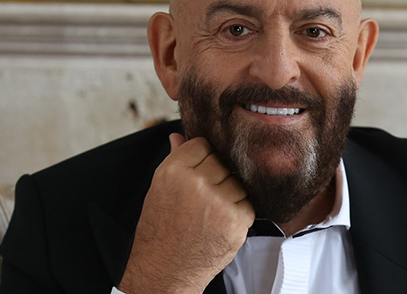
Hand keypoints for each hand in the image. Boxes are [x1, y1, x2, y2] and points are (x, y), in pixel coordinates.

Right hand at [118, 133, 254, 293]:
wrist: (165, 271)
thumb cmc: (160, 231)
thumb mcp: (158, 190)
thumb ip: (174, 160)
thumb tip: (178, 136)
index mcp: (173, 171)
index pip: (202, 144)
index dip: (202, 158)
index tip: (198, 172)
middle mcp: (196, 183)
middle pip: (221, 162)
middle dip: (216, 177)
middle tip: (202, 198)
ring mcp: (218, 202)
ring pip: (237, 182)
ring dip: (230, 194)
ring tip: (210, 212)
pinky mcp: (235, 220)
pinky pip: (248, 203)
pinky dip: (239, 212)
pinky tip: (221, 223)